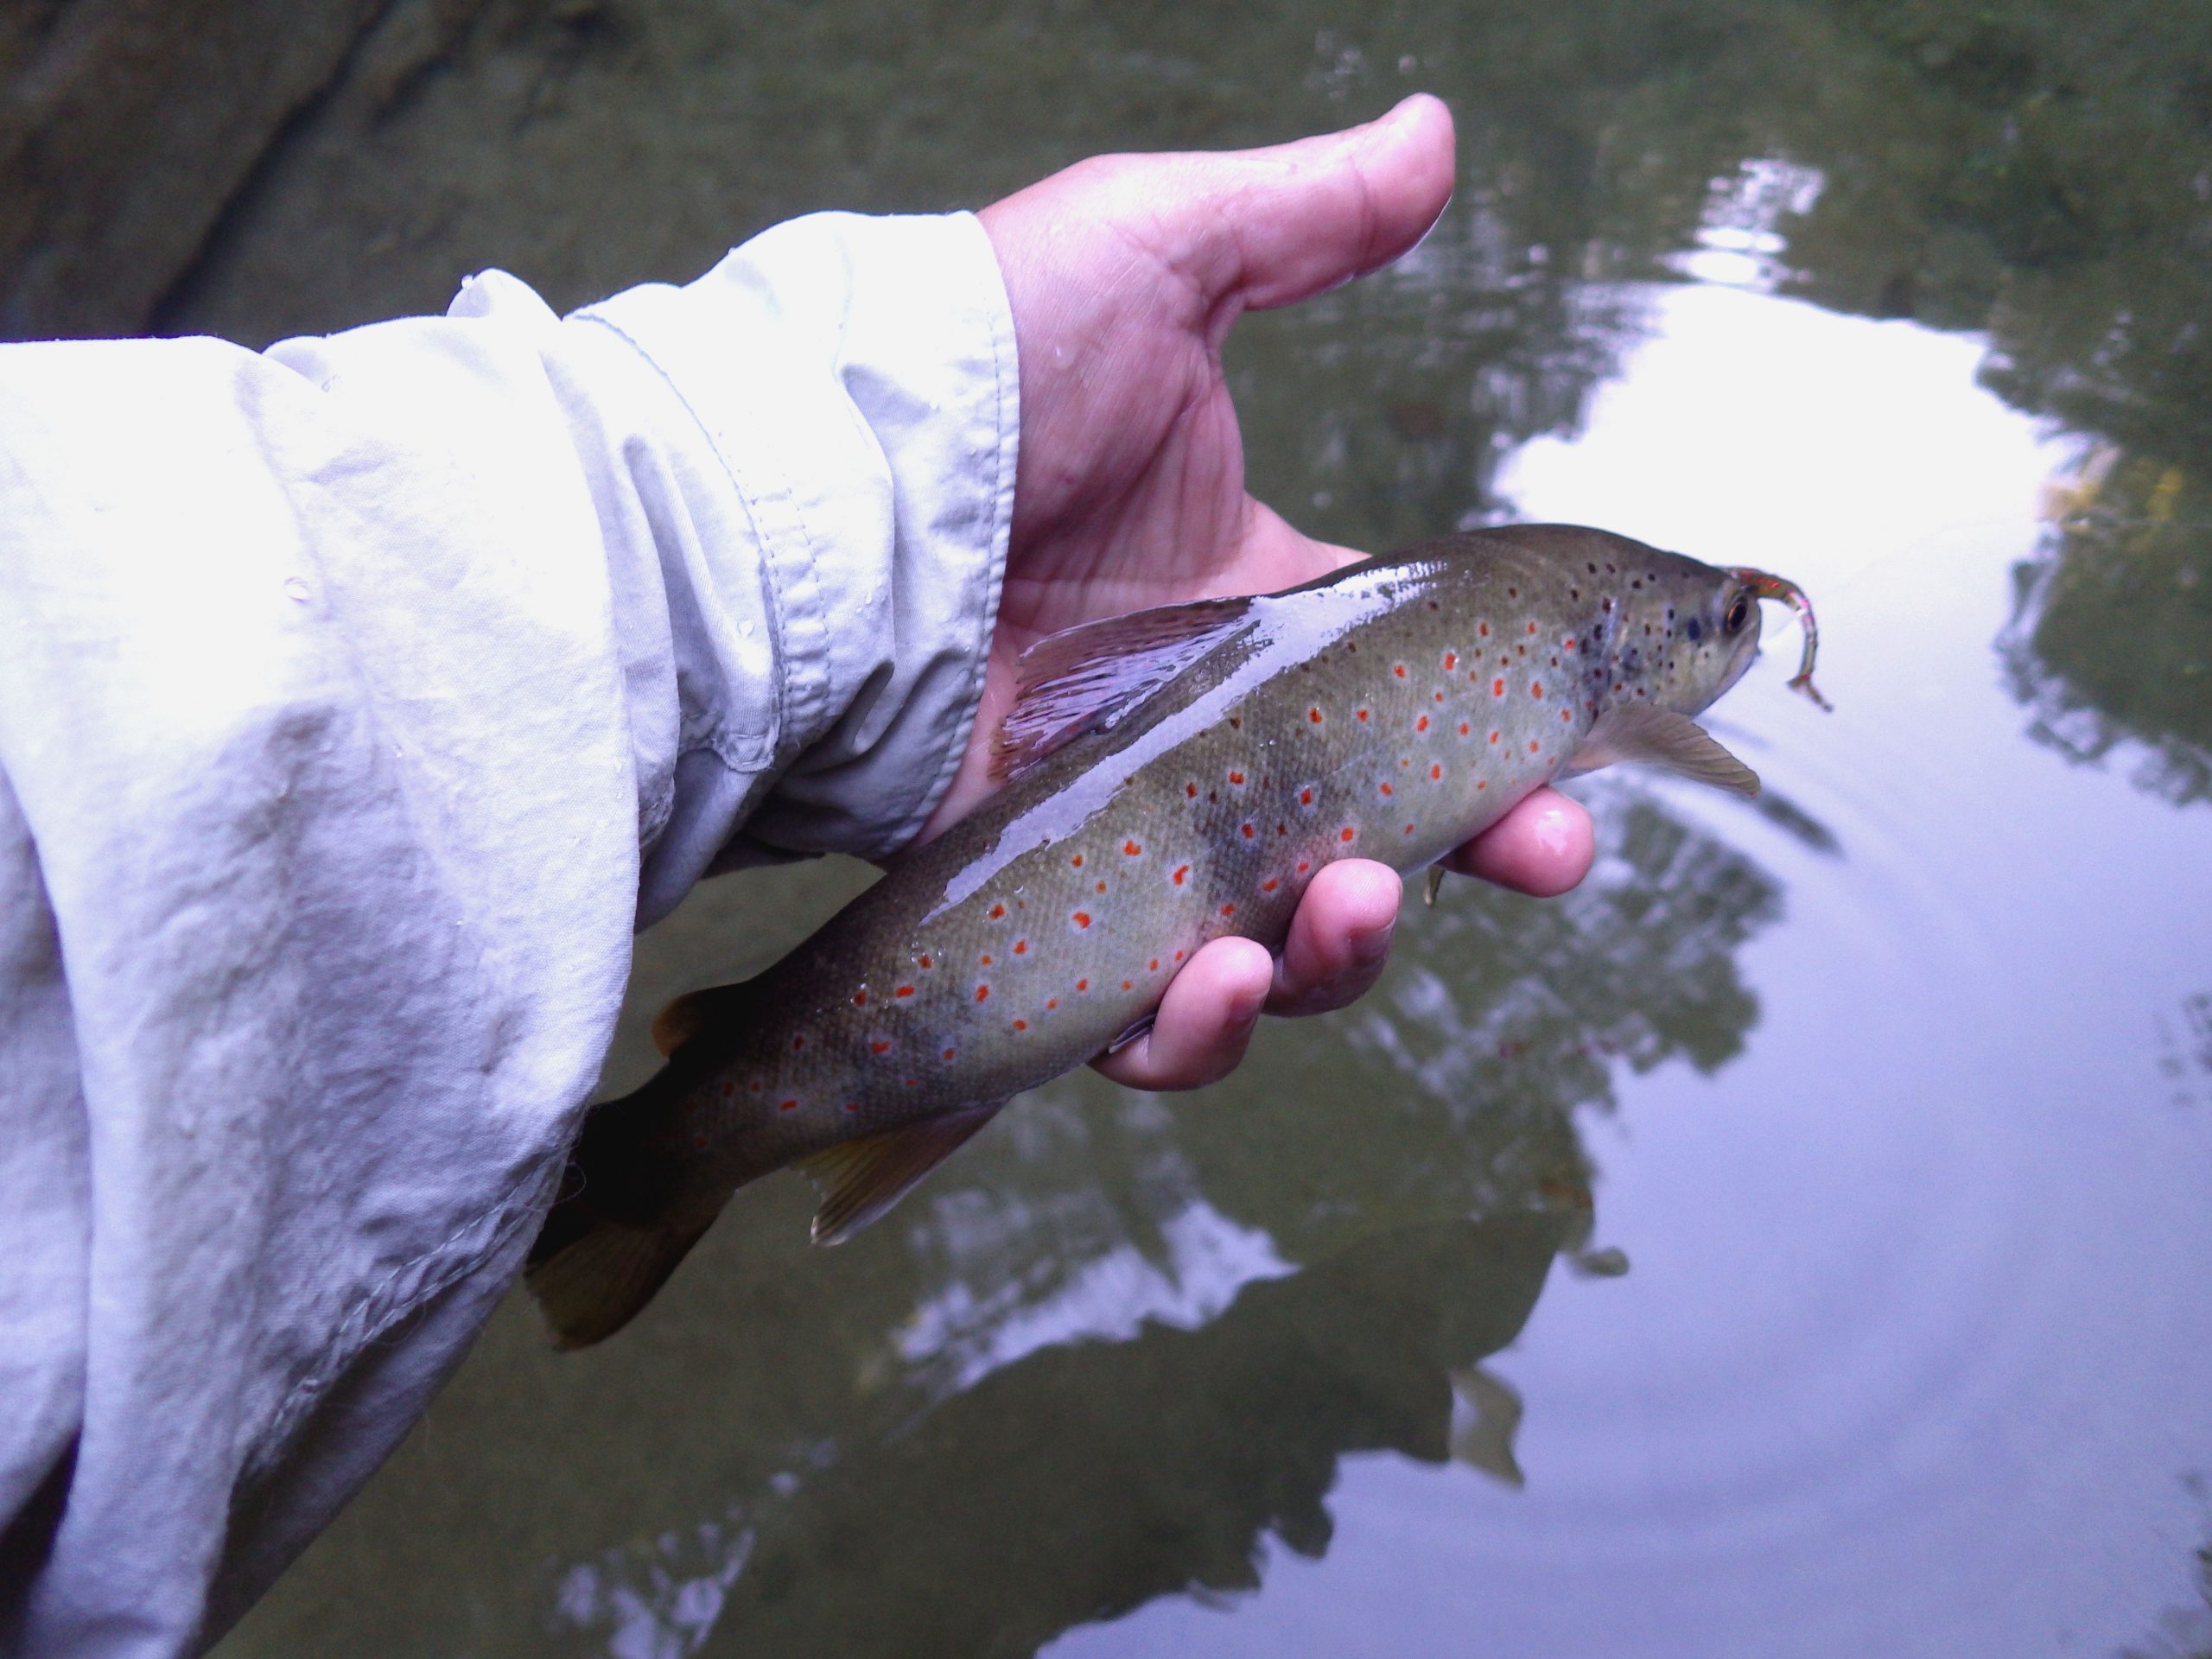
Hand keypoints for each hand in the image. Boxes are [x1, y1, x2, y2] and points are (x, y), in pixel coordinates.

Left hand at [925, 95, 1594, 1088]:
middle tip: (1527, 856)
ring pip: (1262, 952)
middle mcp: (1200, 741)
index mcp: (1257, 614)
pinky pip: (1121, 1015)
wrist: (811, 482)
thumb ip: (1303, 220)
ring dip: (1329, 960)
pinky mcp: (1026, 909)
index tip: (1580, 782)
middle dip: (1464, 871)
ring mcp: (1115, 833)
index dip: (1511, 757)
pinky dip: (1179, 1030)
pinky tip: (1204, 983)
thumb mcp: (1151, 258)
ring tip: (1335, 911)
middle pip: (1366, 848)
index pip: (1415, 709)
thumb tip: (1435, 132)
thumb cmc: (975, 361)